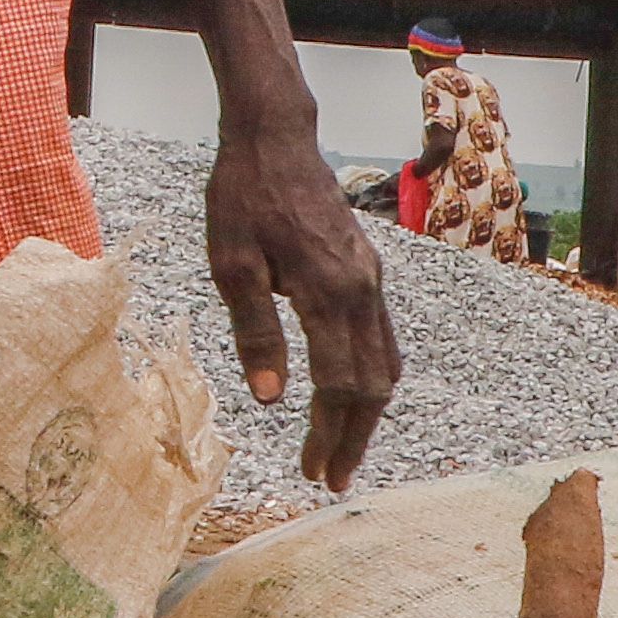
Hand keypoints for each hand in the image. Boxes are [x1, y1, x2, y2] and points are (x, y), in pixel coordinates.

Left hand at [205, 109, 402, 489]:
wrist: (276, 138)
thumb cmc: (242, 197)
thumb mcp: (231, 264)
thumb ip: (255, 332)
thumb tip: (270, 400)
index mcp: (326, 291)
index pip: (338, 385)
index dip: (327, 435)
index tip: (312, 471)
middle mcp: (360, 289)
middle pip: (373, 385)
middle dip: (354, 437)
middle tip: (332, 478)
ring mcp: (370, 279)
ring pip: (385, 363)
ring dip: (367, 412)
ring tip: (343, 448)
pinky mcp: (367, 270)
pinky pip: (381, 338)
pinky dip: (372, 376)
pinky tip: (352, 394)